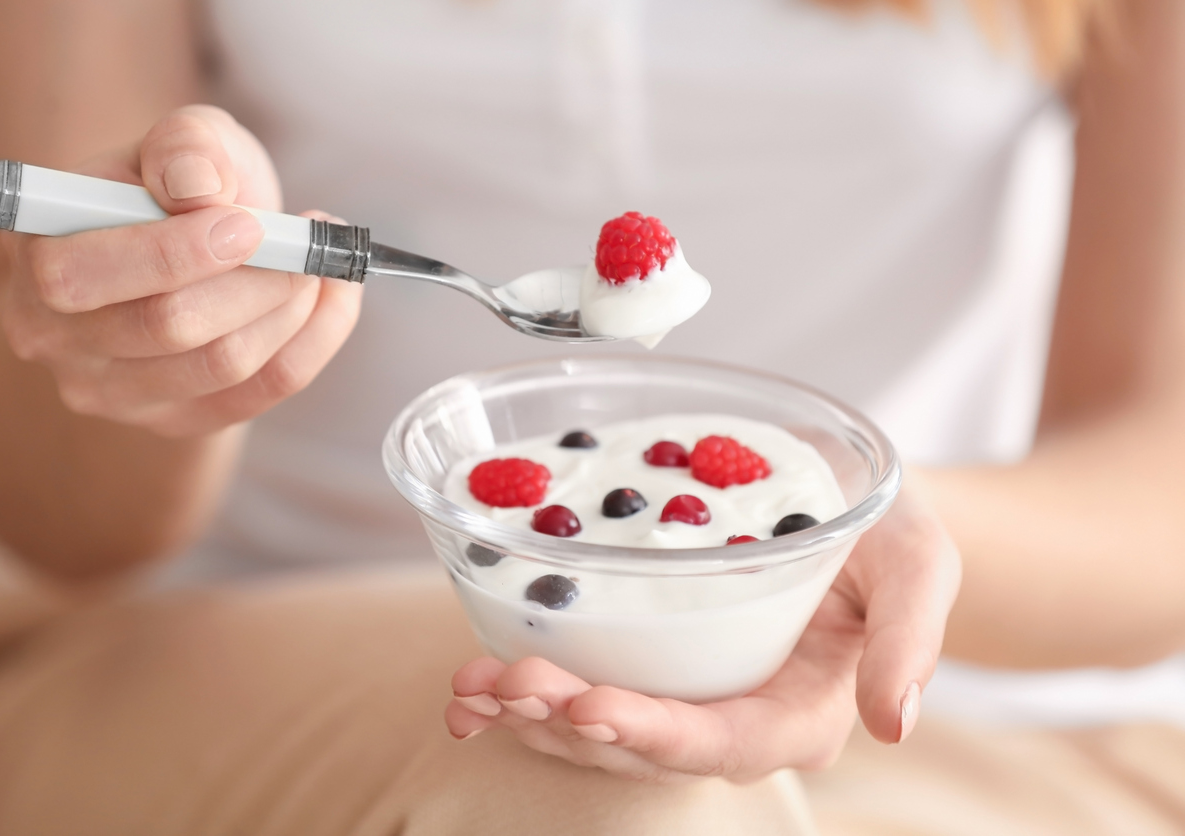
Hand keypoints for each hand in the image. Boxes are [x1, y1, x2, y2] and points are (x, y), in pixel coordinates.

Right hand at [0, 105, 361, 436]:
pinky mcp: (176, 421)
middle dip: (255, 280)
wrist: (196, 243)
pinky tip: (333, 296)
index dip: (173, 253)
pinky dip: (313, 340)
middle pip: (167, 327)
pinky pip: (261, 392)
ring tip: (319, 262)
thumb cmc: (179, 186)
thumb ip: (184, 146)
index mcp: (33, 256)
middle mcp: (54, 338)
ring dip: (291, 308)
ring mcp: (113, 393)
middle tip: (306, 244)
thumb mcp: (181, 141)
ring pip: (222, 365)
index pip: (81, 276)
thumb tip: (198, 184)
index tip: (250, 224)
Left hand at [445, 483, 960, 782]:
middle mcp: (735, 716)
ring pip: (602, 727)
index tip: (588, 705)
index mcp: (800, 711)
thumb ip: (909, 638)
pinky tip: (473, 682)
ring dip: (532, 713)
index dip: (654, 733)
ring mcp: (689, 692)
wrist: (852, 502)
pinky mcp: (653, 661)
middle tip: (503, 686)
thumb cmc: (889, 532)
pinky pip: (587, 686)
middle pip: (644, 744)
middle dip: (568, 722)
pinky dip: (530, 690)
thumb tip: (895, 724)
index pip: (723, 742)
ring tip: (470, 688)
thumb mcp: (917, 562)